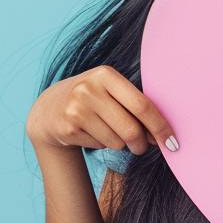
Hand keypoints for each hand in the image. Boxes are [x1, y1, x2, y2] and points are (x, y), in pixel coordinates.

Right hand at [26, 66, 176, 155]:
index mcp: (106, 74)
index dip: (160, 126)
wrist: (49, 109)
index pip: (142, 104)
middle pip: (131, 129)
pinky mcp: (68, 127)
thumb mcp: (110, 92)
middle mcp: (89, 88)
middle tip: (141, 147)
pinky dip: (103, 145)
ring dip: (120, 144)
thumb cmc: (92, 100)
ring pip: (117, 142)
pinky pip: (101, 146)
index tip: (173, 143)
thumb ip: (135, 106)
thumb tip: (164, 135)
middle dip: (142, 144)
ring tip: (108, 131)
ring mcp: (76, 108)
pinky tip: (91, 133)